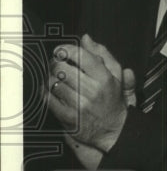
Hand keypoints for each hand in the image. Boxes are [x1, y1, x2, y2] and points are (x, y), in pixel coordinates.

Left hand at [47, 34, 135, 152]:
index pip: (80, 56)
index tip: (61, 50)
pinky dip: (46, 92)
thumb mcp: (116, 76)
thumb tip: (86, 39)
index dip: (66, 49)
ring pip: (53, 83)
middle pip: (61, 68)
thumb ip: (103, 56)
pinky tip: (51, 91)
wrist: (113, 131)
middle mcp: (92, 91)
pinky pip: (49, 99)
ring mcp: (80, 105)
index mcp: (105, 78)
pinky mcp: (69, 117)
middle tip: (56, 64)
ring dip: (50, 78)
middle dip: (55, 63)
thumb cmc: (113, 101)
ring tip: (56, 78)